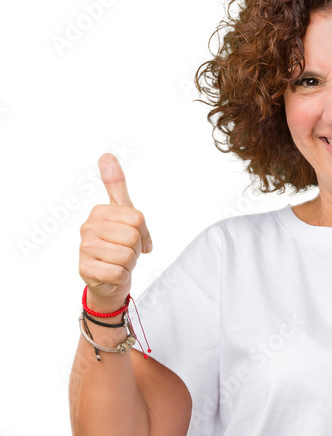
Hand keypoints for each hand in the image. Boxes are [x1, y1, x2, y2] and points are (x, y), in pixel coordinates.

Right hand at [79, 153, 152, 310]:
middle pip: (132, 236)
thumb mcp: (122, 213)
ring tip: (119, 262)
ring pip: (127, 255)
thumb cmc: (117, 244)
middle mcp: (87, 227)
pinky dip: (122, 276)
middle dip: (136, 249)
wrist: (109, 279)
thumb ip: (116, 185)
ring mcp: (84, 249)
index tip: (136, 238)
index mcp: (98, 211)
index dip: (144, 233)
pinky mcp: (86, 270)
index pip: (137, 218)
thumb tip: (106, 155)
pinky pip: (119, 272)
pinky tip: (113, 273)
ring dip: (129, 263)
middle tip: (126, 252)